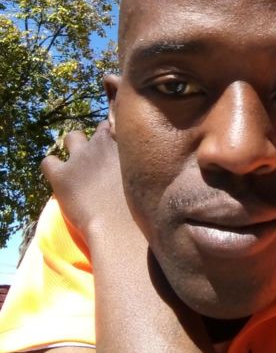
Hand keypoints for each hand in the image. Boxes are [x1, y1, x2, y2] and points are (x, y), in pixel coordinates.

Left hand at [41, 121, 137, 247]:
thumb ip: (144, 165)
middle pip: (99, 129)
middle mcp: (102, 143)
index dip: (120, 138)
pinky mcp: (61, 175)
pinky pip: (48, 162)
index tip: (122, 151)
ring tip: (79, 166)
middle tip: (103, 161)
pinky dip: (52, 168)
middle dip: (99, 141)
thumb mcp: (149, 177)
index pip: (121, 125)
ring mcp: (80, 157)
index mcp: (126, 142)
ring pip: (71, 137)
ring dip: (74, 147)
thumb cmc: (142, 208)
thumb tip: (145, 168)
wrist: (120, 227)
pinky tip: (60, 180)